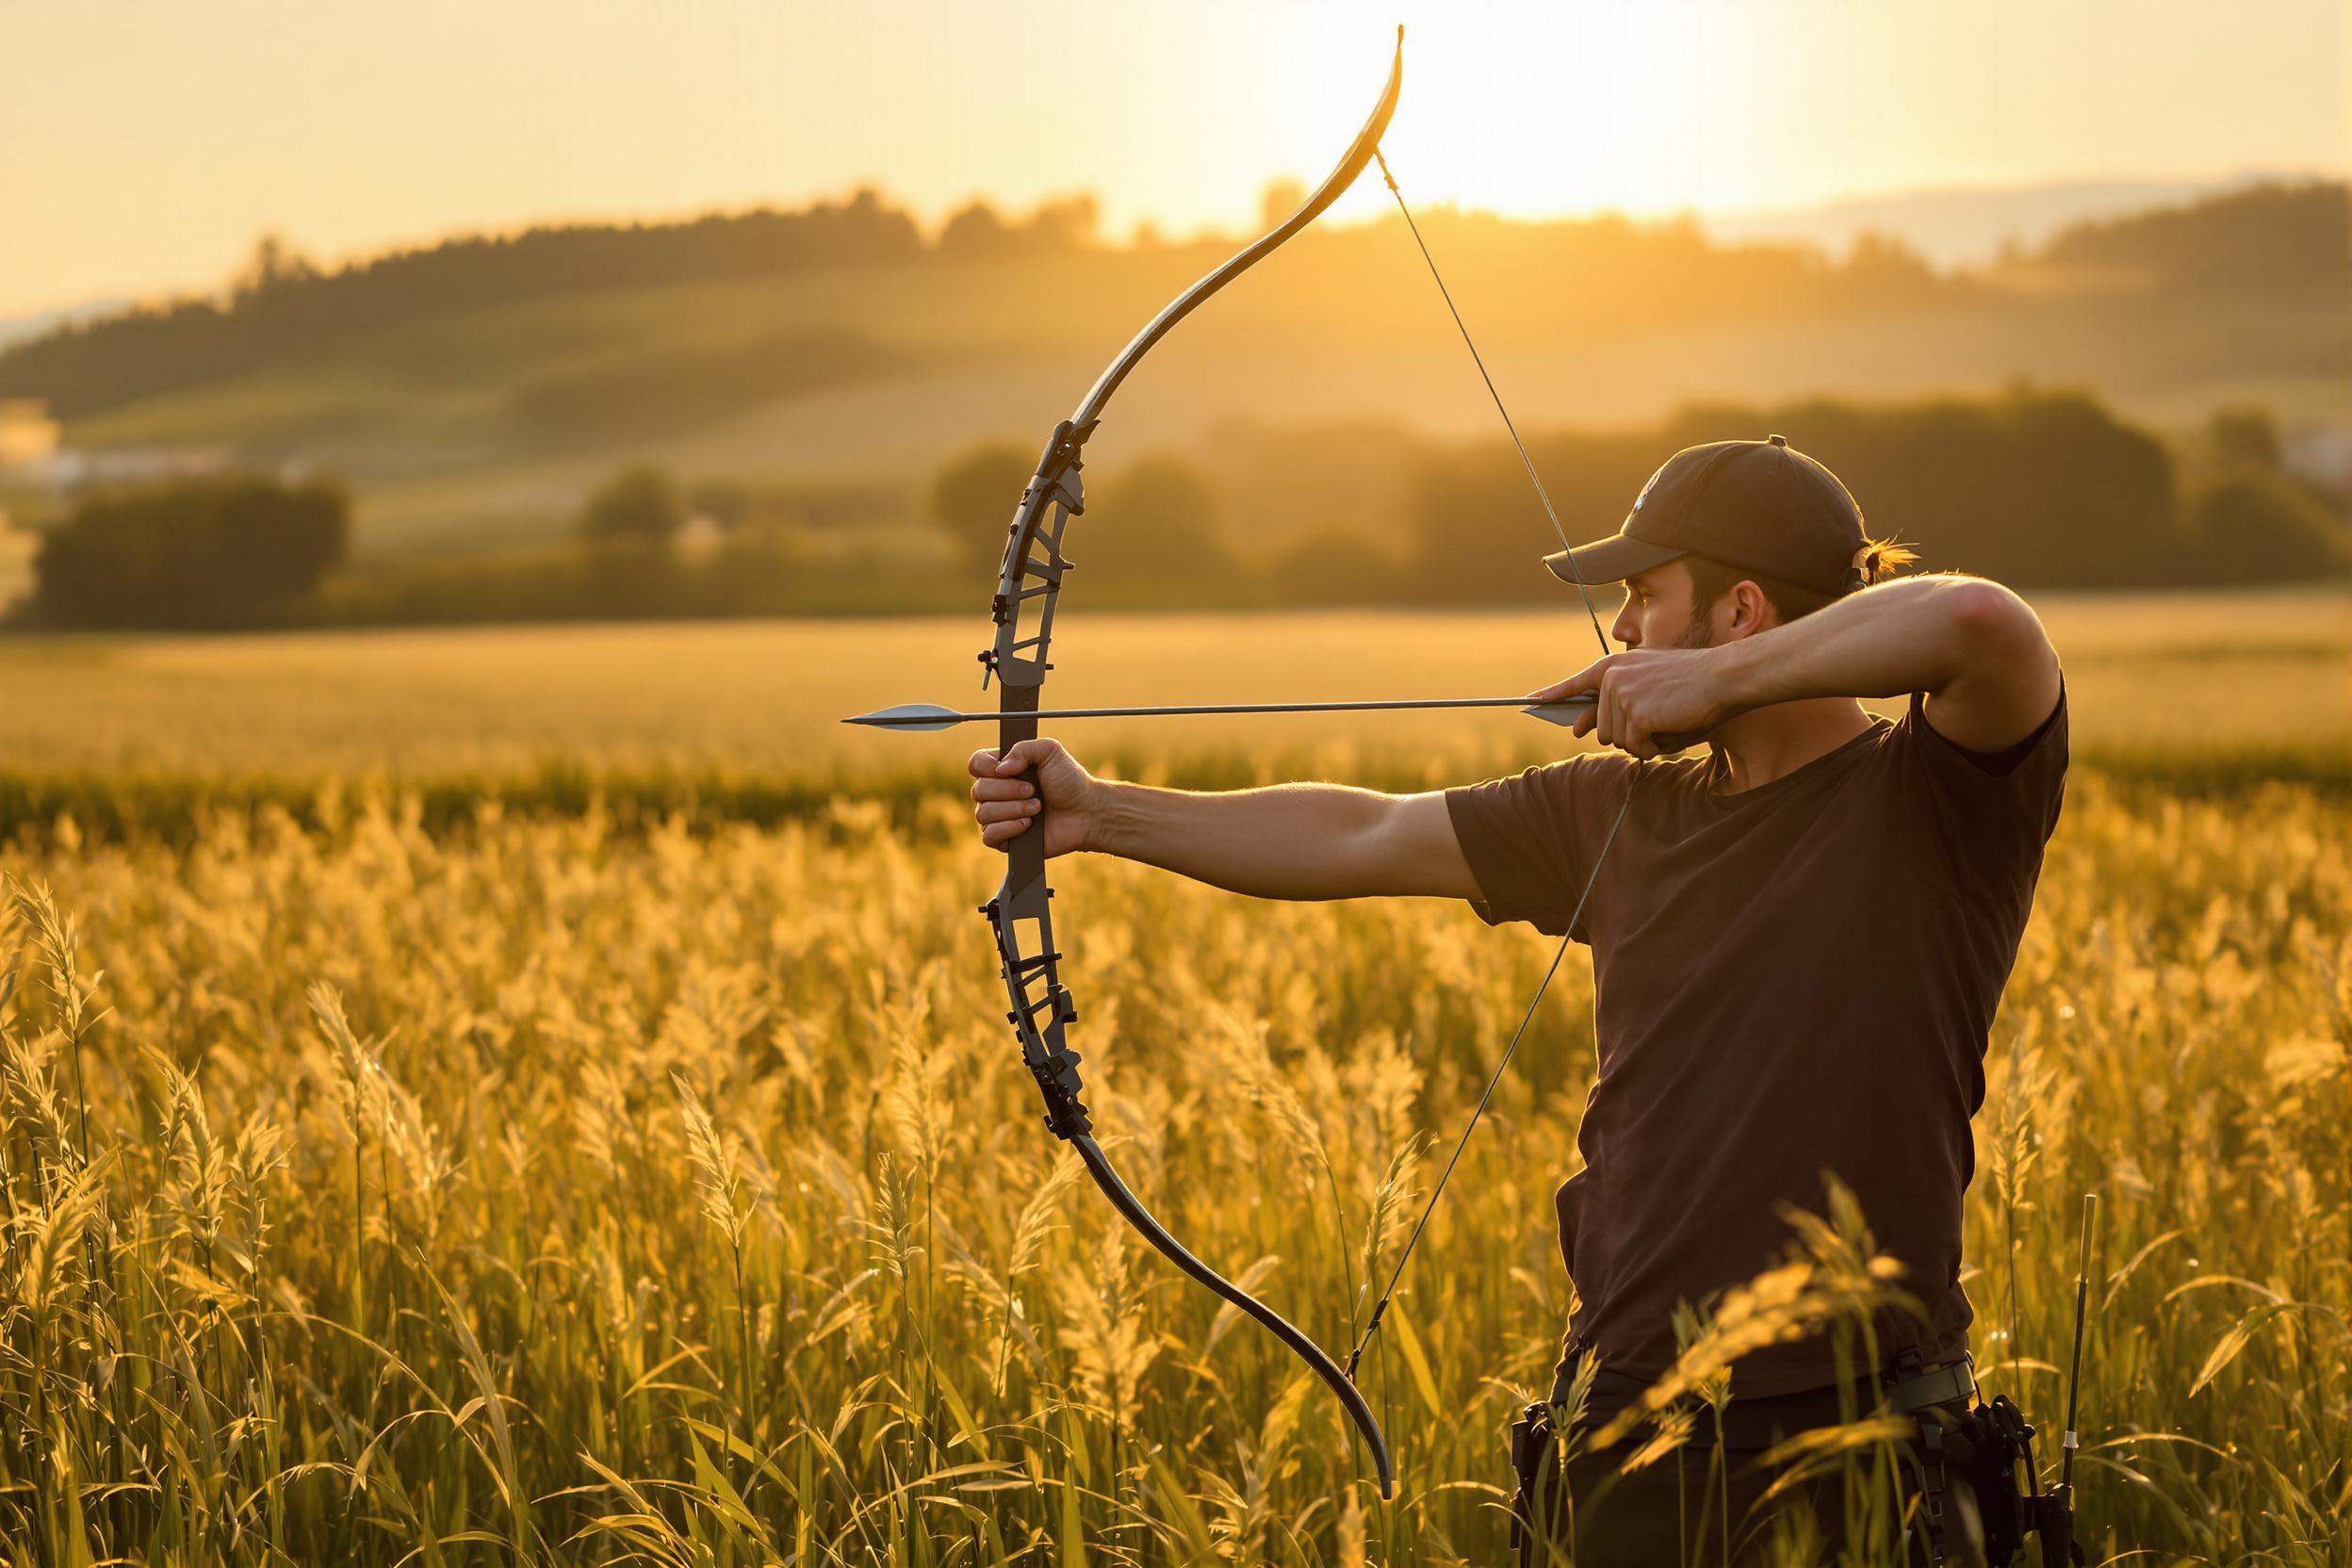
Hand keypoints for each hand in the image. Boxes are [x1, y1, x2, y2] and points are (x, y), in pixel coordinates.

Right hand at [968, 737, 1097, 856]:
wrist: (1085, 811)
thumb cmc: (1069, 781)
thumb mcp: (1050, 750)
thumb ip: (1024, 748)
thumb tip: (1000, 768)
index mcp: (1003, 769)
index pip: (975, 764)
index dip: (986, 766)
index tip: (1009, 770)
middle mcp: (997, 792)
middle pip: (979, 790)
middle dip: (1009, 790)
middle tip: (1034, 790)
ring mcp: (999, 816)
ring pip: (983, 813)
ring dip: (1013, 809)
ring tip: (1037, 807)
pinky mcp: (1004, 839)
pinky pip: (988, 835)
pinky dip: (1008, 828)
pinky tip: (1028, 824)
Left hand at [1529, 648, 1733, 757]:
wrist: (1724, 676)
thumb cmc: (1693, 683)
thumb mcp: (1649, 684)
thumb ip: (1618, 704)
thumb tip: (1586, 732)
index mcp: (1614, 665)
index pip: (1576, 683)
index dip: (1554, 695)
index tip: (1531, 702)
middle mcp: (1611, 678)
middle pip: (1603, 729)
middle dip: (1630, 735)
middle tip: (1658, 720)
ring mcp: (1621, 695)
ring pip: (1618, 741)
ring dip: (1643, 742)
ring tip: (1668, 720)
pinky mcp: (1635, 713)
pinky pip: (1636, 747)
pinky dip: (1654, 747)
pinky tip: (1671, 728)